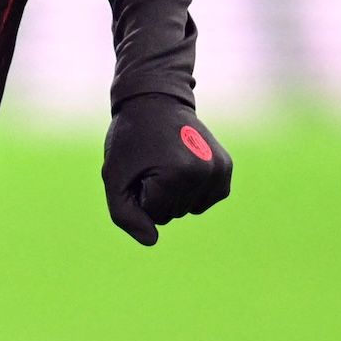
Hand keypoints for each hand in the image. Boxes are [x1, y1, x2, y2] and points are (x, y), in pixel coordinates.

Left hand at [103, 96, 231, 246]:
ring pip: (188, 209)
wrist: (155, 100)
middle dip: (156, 193)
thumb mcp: (115, 176)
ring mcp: (218, 170)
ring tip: (166, 160)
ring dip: (173, 192)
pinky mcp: (226, 168)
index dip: (139, 193)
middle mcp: (204, 173)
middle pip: (172, 214)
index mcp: (176, 175)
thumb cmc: (130, 138)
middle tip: (152, 160)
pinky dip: (191, 190)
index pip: (153, 215)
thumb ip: (125, 215)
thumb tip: (152, 241)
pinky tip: (184, 165)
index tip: (139, 165)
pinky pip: (205, 200)